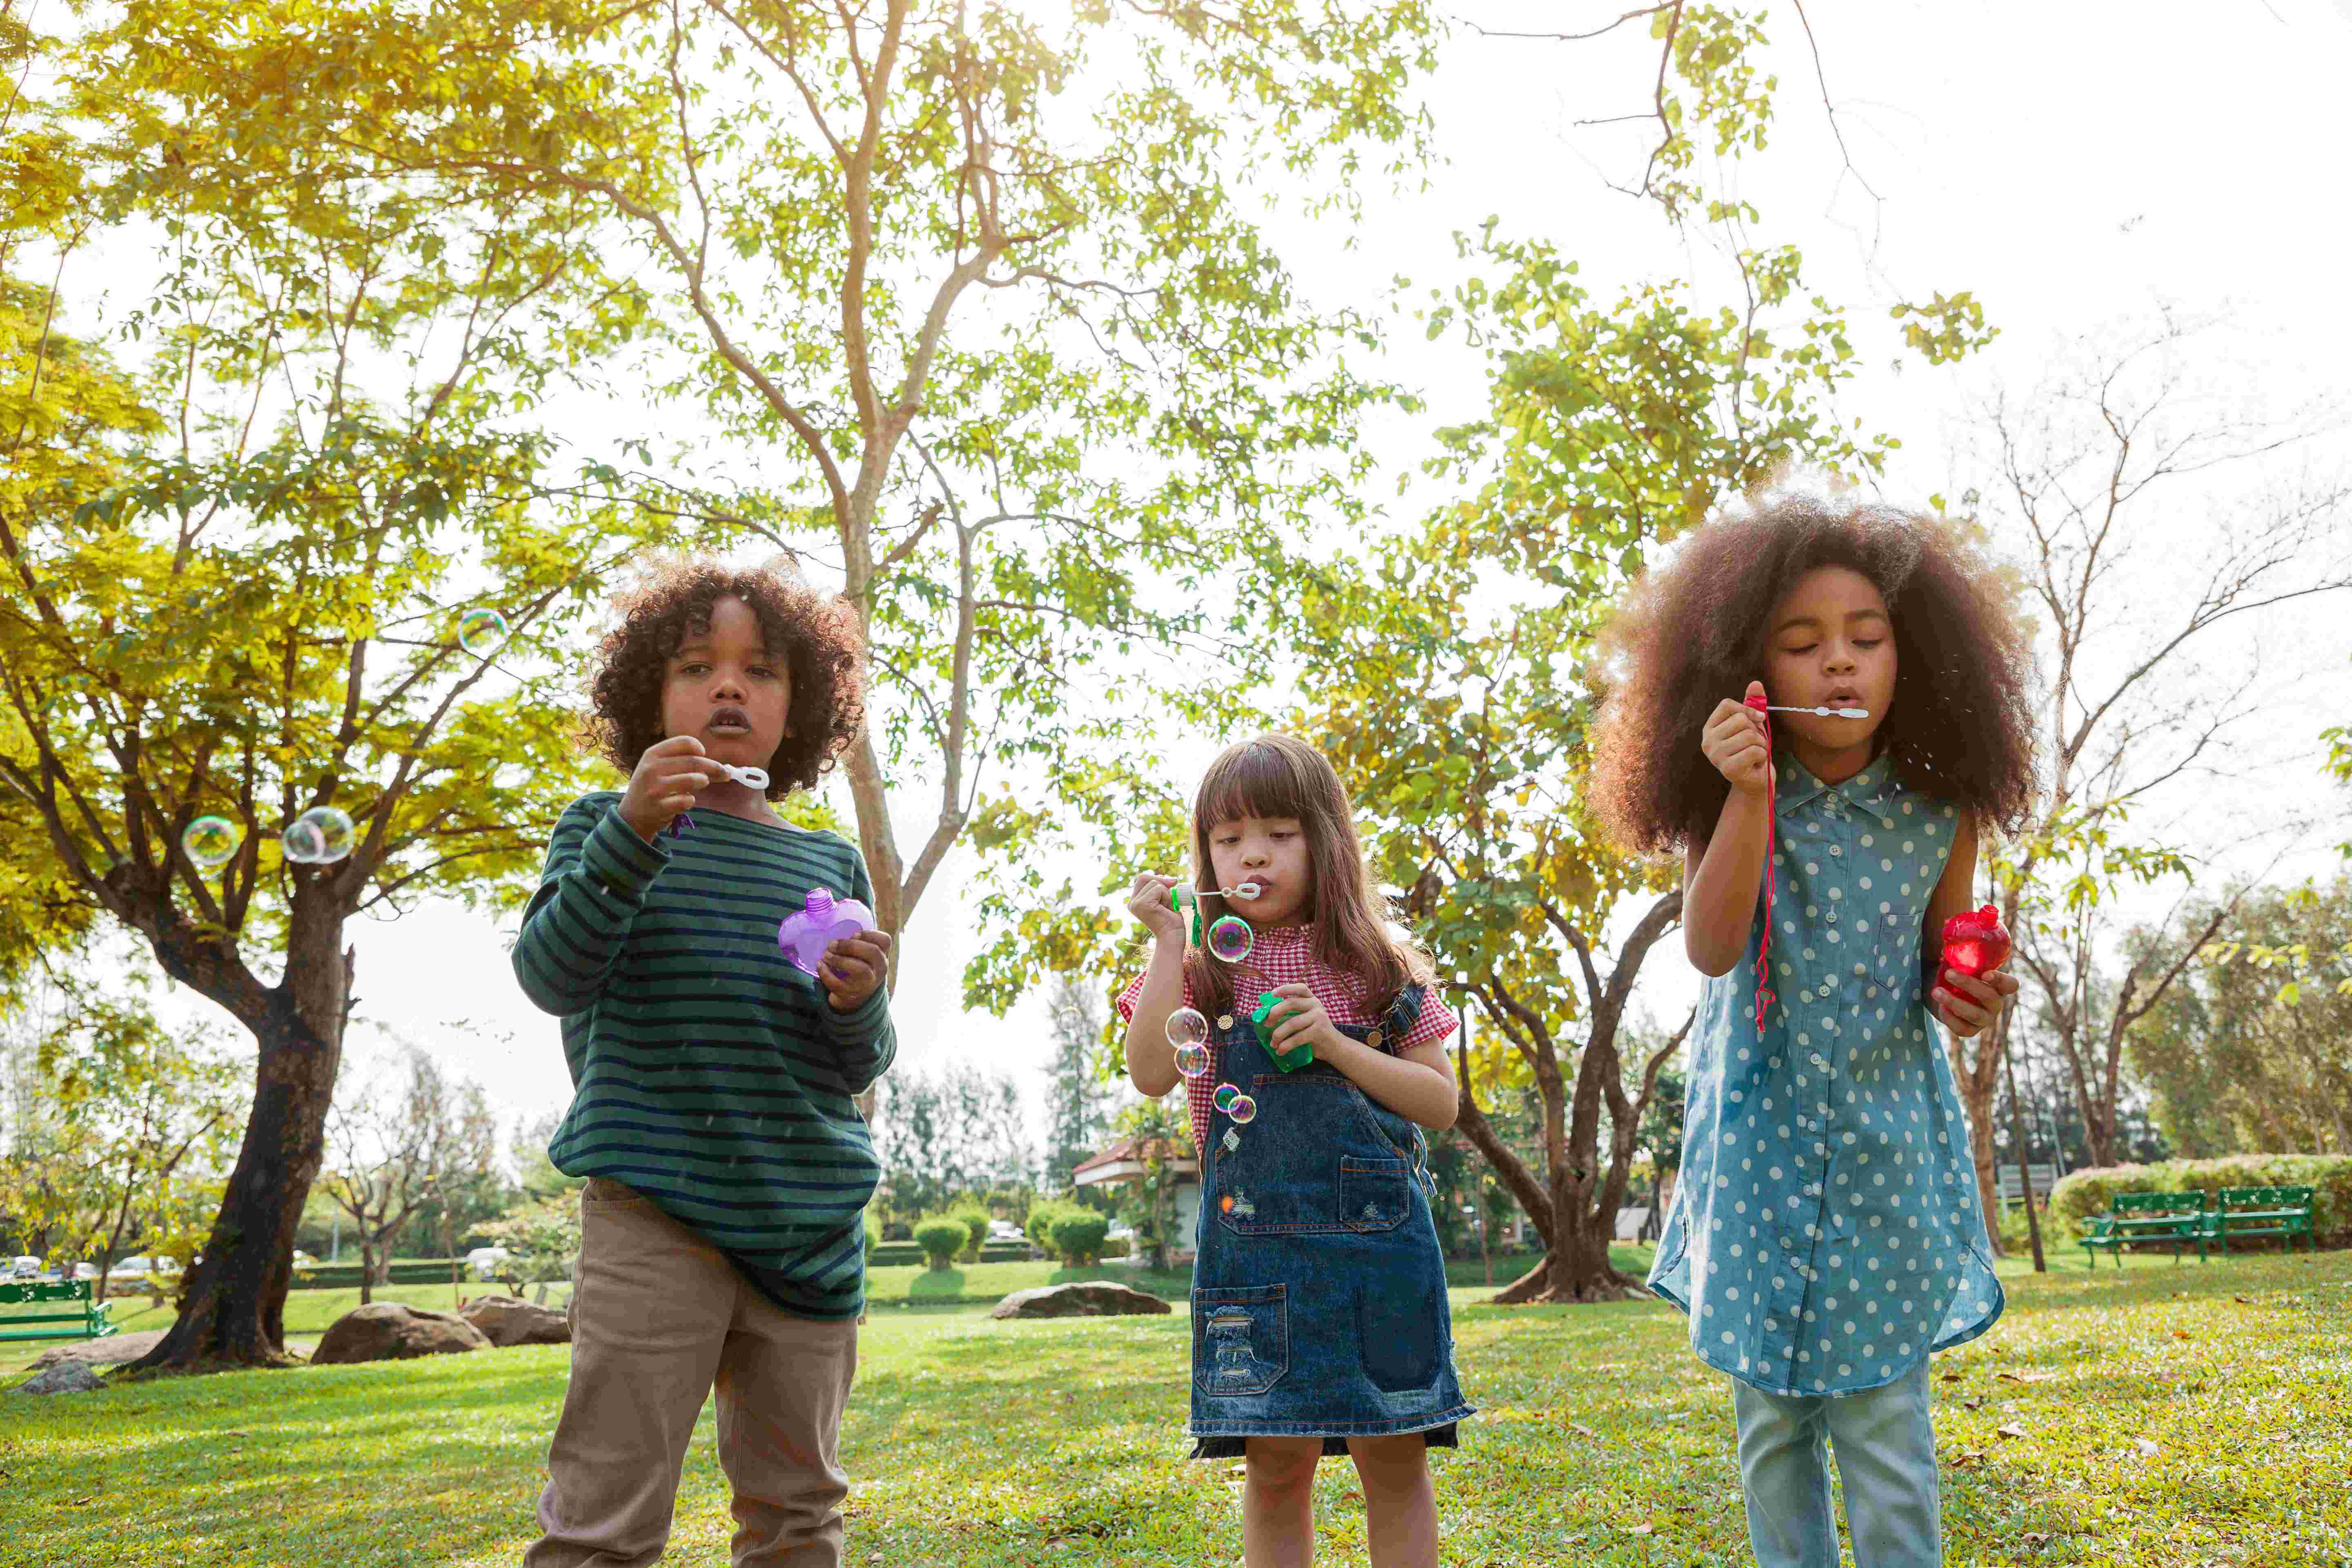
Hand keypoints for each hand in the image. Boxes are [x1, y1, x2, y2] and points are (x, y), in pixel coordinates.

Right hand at [620, 735, 712, 842]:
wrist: (631, 816)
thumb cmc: (652, 788)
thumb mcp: (658, 768)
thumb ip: (681, 762)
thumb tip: (719, 766)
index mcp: (652, 754)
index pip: (684, 742)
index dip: (700, 748)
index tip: (704, 755)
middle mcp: (651, 768)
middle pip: (694, 761)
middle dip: (714, 767)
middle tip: (725, 774)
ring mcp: (654, 788)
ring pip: (693, 779)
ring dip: (704, 781)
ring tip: (703, 782)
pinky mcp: (659, 807)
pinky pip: (687, 801)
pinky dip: (691, 801)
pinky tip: (686, 801)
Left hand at [820, 928, 893, 1011]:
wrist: (856, 996)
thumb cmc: (858, 968)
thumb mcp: (865, 957)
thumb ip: (857, 944)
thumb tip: (837, 941)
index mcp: (882, 956)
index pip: (885, 941)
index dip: (869, 934)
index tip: (853, 934)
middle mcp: (879, 969)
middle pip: (873, 952)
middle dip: (850, 945)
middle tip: (832, 944)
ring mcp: (867, 983)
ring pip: (860, 969)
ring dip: (839, 959)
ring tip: (825, 954)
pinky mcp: (851, 993)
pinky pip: (838, 983)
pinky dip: (826, 973)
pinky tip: (820, 964)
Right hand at [1126, 873, 1187, 944]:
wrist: (1173, 937)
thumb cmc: (1171, 923)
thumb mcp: (1165, 901)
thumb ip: (1162, 890)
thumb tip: (1172, 879)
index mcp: (1135, 902)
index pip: (1142, 879)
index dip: (1157, 878)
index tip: (1172, 882)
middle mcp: (1132, 903)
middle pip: (1145, 878)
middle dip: (1162, 883)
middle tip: (1171, 894)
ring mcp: (1135, 903)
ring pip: (1154, 883)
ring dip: (1166, 894)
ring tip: (1166, 908)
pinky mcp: (1142, 904)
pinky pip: (1159, 889)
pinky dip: (1167, 897)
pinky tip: (1166, 909)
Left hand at [1263, 984, 1343, 1060]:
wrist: (1333, 1046)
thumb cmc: (1314, 1031)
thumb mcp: (1305, 1017)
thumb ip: (1291, 1013)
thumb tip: (1267, 1016)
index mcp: (1311, 999)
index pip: (1300, 988)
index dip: (1285, 989)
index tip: (1272, 994)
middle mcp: (1316, 1004)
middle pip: (1291, 1003)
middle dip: (1275, 1013)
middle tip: (1266, 1024)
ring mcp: (1318, 1017)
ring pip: (1292, 1023)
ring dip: (1278, 1034)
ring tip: (1273, 1043)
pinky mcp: (1319, 1031)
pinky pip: (1297, 1037)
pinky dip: (1286, 1045)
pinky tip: (1280, 1050)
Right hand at [1701, 681, 1772, 797]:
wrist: (1755, 780)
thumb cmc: (1751, 750)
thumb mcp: (1752, 725)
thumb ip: (1752, 704)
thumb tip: (1756, 683)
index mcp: (1710, 728)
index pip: (1727, 705)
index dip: (1747, 710)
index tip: (1757, 720)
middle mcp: (1708, 741)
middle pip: (1741, 720)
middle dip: (1756, 731)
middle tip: (1754, 744)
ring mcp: (1716, 756)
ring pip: (1749, 735)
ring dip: (1761, 745)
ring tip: (1755, 754)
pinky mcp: (1728, 769)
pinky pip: (1754, 751)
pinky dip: (1762, 756)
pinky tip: (1755, 763)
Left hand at [1933, 962, 2015, 1038]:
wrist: (1943, 994)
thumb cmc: (1956, 974)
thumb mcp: (1961, 964)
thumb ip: (1961, 954)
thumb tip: (1945, 935)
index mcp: (1998, 986)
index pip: (2011, 985)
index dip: (2001, 980)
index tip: (1985, 973)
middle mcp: (1995, 1004)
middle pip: (1989, 997)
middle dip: (1968, 984)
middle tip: (1948, 973)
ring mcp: (1985, 1019)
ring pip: (1975, 1014)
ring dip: (1954, 1002)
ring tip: (1936, 991)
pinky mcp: (1971, 1030)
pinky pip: (1962, 1028)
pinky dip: (1949, 1017)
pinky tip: (1940, 1007)